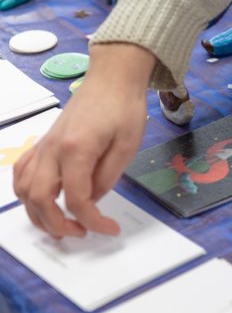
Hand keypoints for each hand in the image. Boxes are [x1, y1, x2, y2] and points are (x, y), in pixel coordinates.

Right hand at [13, 43, 154, 237]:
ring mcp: (43, 145)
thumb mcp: (128, 145)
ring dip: (38, 214)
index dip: (92, 220)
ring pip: (24, 189)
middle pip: (40, 198)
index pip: (77, 198)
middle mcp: (52, 149)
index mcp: (76, 150)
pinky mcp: (42, 143)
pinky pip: (22, 172)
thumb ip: (108, 176)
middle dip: (58, 224)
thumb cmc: (124, 108)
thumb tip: (92, 200)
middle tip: (82, 233)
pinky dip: (26, 193)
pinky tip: (41, 202)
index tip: (109, 229)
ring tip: (62, 225)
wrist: (111, 79)